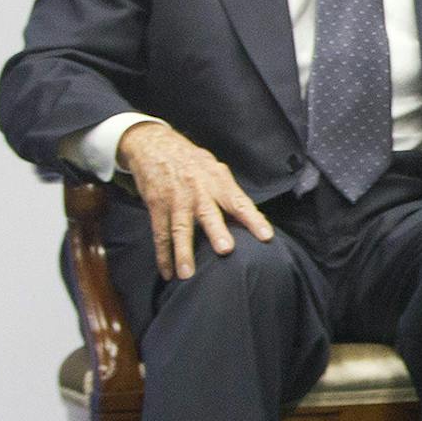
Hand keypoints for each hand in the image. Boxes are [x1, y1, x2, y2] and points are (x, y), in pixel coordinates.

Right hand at [119, 122, 273, 279]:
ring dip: (183, 252)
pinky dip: (163, 255)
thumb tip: (250, 217)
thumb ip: (230, 193)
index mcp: (219, 182)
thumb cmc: (193, 163)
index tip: (266, 236)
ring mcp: (177, 200)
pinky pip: (160, 234)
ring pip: (180, 228)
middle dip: (217, 232)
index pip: (240, 202)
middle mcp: (199, 191)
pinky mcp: (157, 206)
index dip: (254, 219)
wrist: (156, 146)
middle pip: (208, 213)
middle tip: (225, 250)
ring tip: (187, 274)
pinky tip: (168, 272)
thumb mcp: (215, 170)